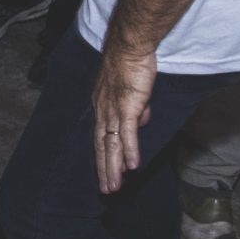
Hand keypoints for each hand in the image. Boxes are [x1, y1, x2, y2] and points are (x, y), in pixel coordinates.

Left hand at [91, 41, 156, 193]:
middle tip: (107, 191)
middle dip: (104, 170)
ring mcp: (113, 110)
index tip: (104, 174)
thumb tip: (139, 123)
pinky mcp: (126, 106)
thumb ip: (134, 110)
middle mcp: (103, 111)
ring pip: (112, 144)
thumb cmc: (130, 66)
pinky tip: (132, 166)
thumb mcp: (130, 92)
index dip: (102, 158)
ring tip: (114, 186)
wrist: (129, 48)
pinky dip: (129, 151)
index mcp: (101, 108)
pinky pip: (127, 133)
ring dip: (114, 167)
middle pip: (102, 146)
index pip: (100, 138)